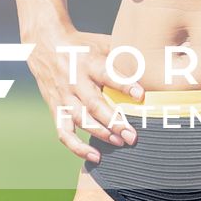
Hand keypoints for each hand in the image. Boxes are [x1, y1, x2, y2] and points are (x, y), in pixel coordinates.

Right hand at [24, 25, 144, 162]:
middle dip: (113, 121)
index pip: (107, 74)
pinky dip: (77, 147)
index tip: (140, 95)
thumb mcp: (102, 43)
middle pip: (93, 103)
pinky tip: (95, 157)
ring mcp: (63, 96)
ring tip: (120, 143)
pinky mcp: (55, 108)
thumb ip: (124, 54)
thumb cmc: (82, 45)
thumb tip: (155, 62)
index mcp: (89, 62)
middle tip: (133, 136)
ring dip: (100, 134)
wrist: (45, 43)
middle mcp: (75, 80)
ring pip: (80, 119)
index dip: (123, 84)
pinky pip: (64, 132)